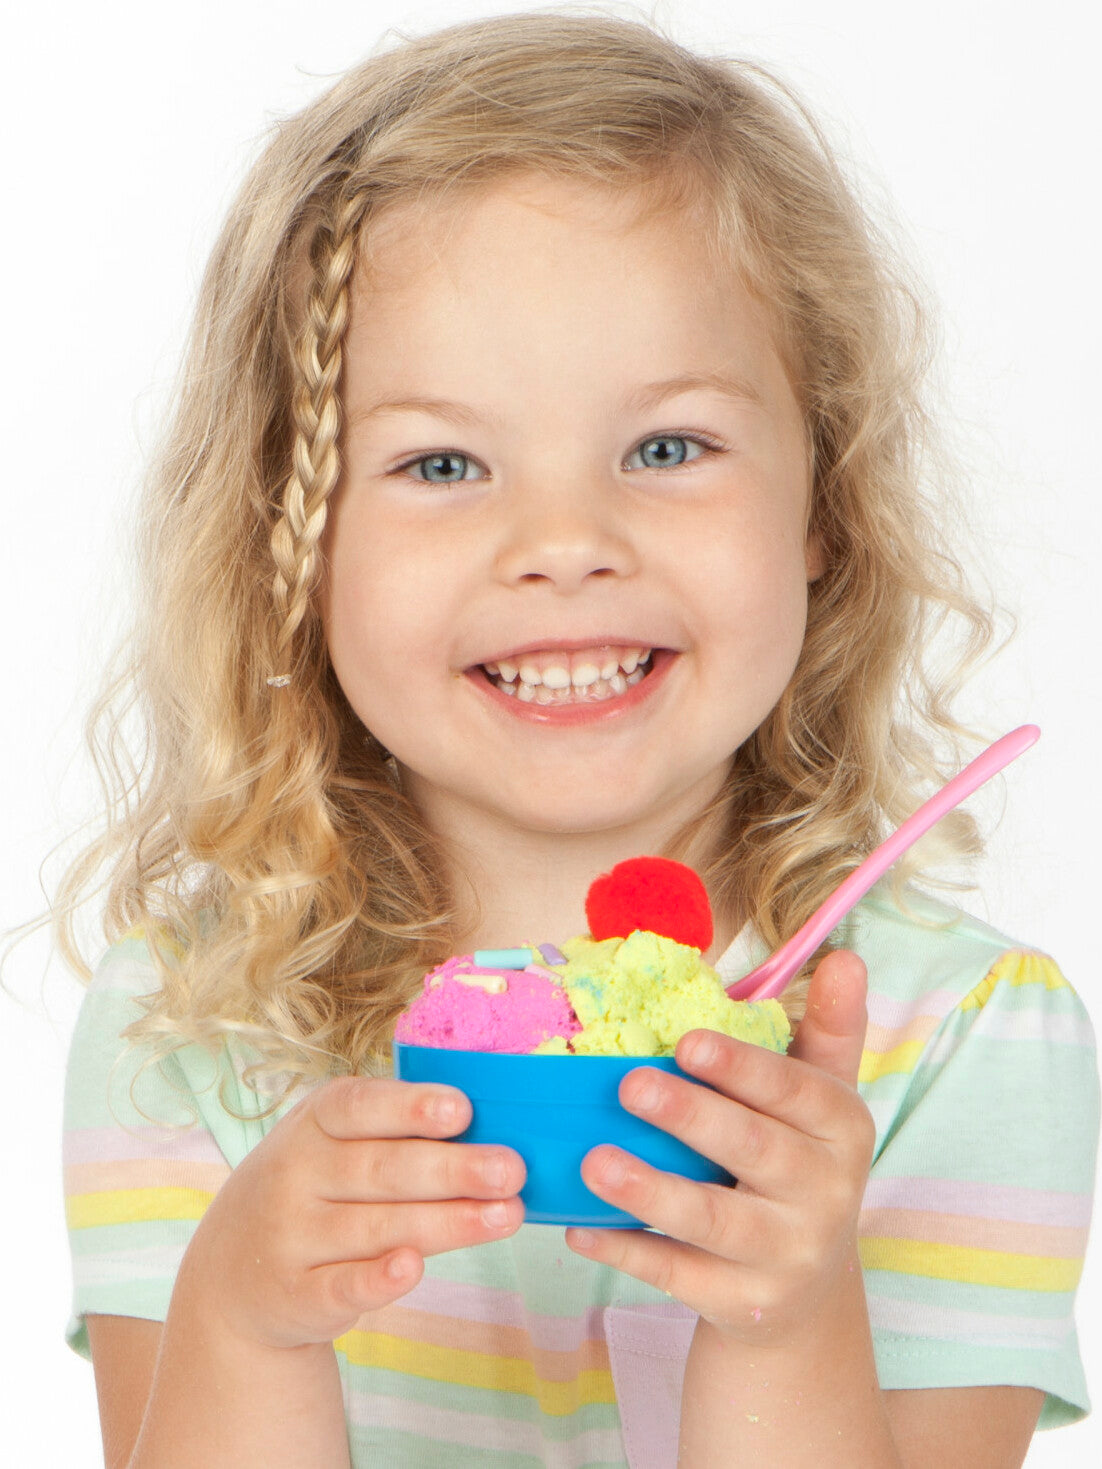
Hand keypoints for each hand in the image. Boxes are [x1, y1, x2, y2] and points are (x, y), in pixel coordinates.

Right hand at [177, 1075, 525, 1350]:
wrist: (233, 1269)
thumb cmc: (317, 1184)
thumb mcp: (335, 1141)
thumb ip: (397, 1132)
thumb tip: (490, 1131)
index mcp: (313, 1123)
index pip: (359, 1107)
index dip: (410, 1108)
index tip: (462, 1111)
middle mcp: (296, 1174)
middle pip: (383, 1170)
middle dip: (452, 1170)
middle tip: (512, 1170)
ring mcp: (292, 1236)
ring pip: (378, 1228)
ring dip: (448, 1223)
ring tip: (507, 1216)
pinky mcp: (297, 1295)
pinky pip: (342, 1286)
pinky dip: (378, 1280)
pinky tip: (414, 1267)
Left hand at [564, 949, 874, 1344]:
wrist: (806, 1292)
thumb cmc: (800, 1162)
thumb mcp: (824, 1099)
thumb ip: (829, 1028)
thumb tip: (847, 958)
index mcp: (842, 1131)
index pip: (796, 1093)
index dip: (743, 1068)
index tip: (688, 1041)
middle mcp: (824, 1195)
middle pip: (754, 1150)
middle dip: (691, 1116)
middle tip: (629, 1086)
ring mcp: (784, 1255)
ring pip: (713, 1220)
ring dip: (650, 1189)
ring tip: (593, 1161)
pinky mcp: (741, 1303)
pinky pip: (678, 1275)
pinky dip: (628, 1250)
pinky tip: (581, 1225)